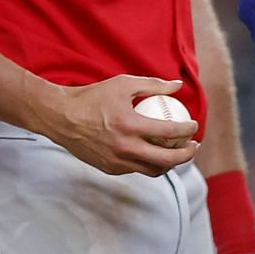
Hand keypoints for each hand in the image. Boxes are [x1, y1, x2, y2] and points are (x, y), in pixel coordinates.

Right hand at [35, 76, 199, 176]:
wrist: (60, 117)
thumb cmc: (92, 97)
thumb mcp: (123, 84)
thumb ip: (153, 85)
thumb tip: (178, 85)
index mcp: (130, 125)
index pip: (170, 131)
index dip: (188, 129)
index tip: (194, 125)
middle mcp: (125, 148)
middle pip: (167, 159)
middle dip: (186, 154)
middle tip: (193, 146)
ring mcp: (117, 161)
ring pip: (153, 170)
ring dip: (170, 163)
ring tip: (176, 153)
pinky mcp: (109, 169)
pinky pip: (136, 169)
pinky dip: (148, 163)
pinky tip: (152, 153)